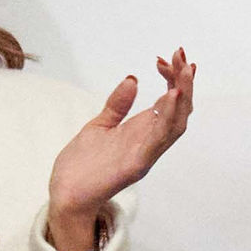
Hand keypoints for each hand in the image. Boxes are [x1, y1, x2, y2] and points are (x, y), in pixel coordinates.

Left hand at [46, 51, 197, 250]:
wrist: (65, 195)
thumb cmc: (82, 166)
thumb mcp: (100, 126)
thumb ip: (117, 105)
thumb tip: (132, 79)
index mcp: (143, 135)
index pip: (169, 105)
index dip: (175, 80)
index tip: (170, 58)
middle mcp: (149, 145)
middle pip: (179, 112)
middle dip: (184, 83)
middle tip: (182, 55)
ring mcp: (144, 155)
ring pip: (175, 125)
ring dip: (182, 97)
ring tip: (183, 71)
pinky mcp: (134, 165)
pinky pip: (157, 140)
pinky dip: (167, 118)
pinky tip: (170, 95)